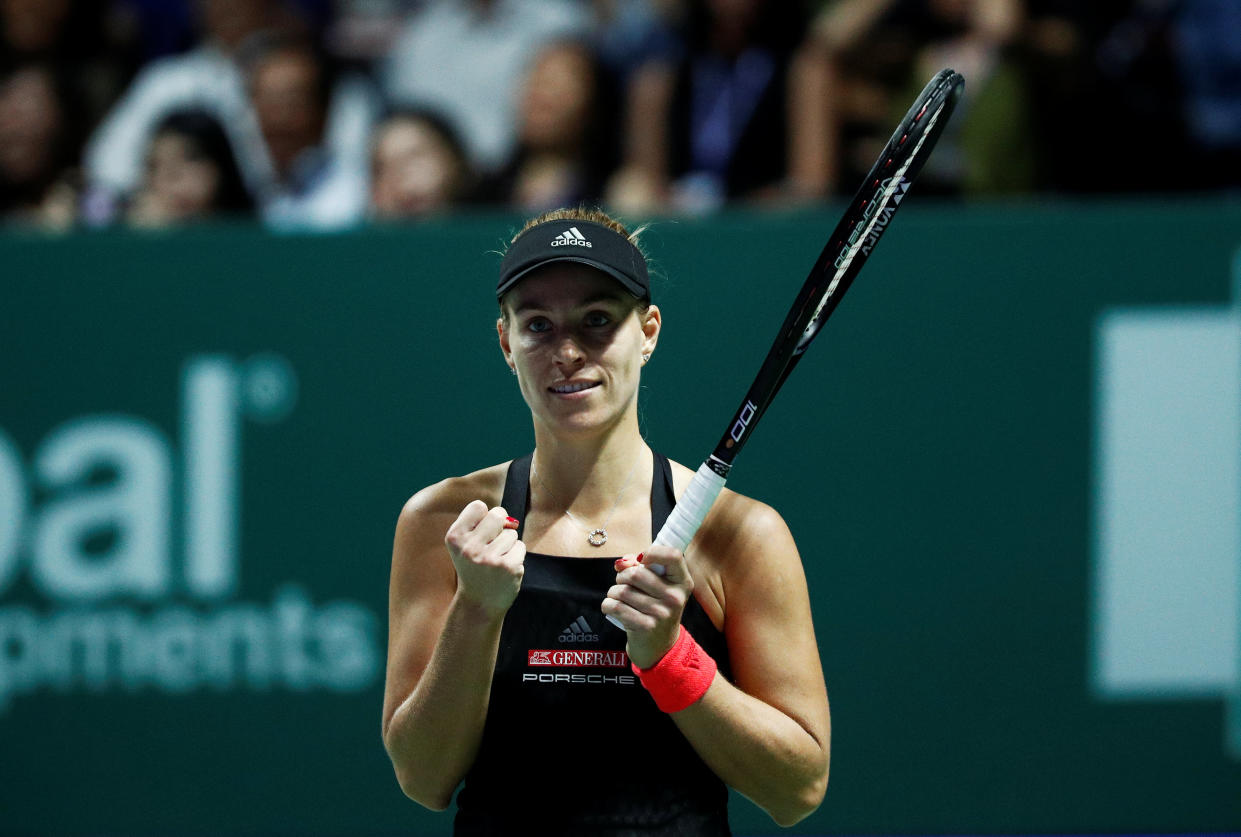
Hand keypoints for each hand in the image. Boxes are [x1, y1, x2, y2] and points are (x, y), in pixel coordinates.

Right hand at [443, 501, 524, 614]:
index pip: (478, 506)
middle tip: (491, 547)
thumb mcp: (466, 544)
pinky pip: (520, 546)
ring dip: (508, 545)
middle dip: (500, 527)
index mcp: (454, 538)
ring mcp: (489, 559)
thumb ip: (482, 523)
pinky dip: (516, 556)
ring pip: (511, 532)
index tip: (479, 535)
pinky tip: (504, 570)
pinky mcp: (508, 568)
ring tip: (495, 562)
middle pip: (498, 514)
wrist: (479, 604)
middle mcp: (469, 548)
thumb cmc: (474, 567)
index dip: (483, 517)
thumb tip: (511, 521)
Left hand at [602, 544, 692, 668]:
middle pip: (636, 573)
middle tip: (624, 583)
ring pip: (622, 590)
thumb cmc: (655, 607)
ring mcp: (661, 613)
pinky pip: (615, 606)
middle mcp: (675, 597)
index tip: (642, 559)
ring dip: (613, 592)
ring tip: (619, 598)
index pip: (673, 555)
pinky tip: (613, 608)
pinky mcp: (645, 626)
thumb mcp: (657, 586)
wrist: (660, 645)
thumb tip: (620, 563)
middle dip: (622, 576)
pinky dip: (608, 604)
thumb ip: (640, 567)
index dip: (653, 552)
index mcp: (682, 582)